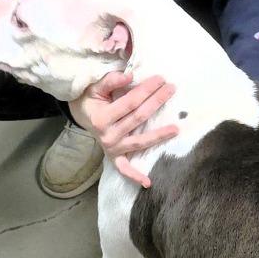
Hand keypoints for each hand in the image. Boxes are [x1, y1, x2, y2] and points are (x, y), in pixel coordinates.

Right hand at [69, 71, 178, 187]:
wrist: (82, 115)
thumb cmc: (92, 99)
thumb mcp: (96, 87)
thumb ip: (111, 81)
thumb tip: (130, 75)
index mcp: (102, 118)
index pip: (130, 103)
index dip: (146, 90)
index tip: (160, 79)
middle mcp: (107, 135)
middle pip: (138, 118)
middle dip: (156, 102)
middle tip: (171, 88)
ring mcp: (112, 148)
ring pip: (139, 142)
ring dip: (159, 135)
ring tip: (176, 128)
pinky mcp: (115, 157)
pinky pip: (125, 169)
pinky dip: (135, 176)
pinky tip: (148, 182)